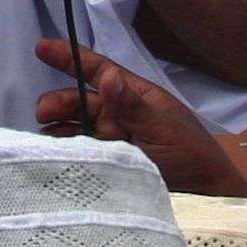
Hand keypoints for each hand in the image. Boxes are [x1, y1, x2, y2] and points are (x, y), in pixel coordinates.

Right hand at [33, 39, 244, 194]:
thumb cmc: (191, 155)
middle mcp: (118, 116)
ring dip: (57, 128)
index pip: (98, 71)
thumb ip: (133, 106)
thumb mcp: (163, 127)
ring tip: (47, 136)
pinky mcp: (105, 165)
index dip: (70, 58)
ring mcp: (110, 141)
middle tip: (44, 112)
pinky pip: (78, 154)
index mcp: (134, 97)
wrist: (204, 198)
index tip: (41, 48)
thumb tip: (108, 77)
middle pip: (79, 101)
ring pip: (73, 127)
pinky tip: (54, 155)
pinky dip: (63, 152)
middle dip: (58, 101)